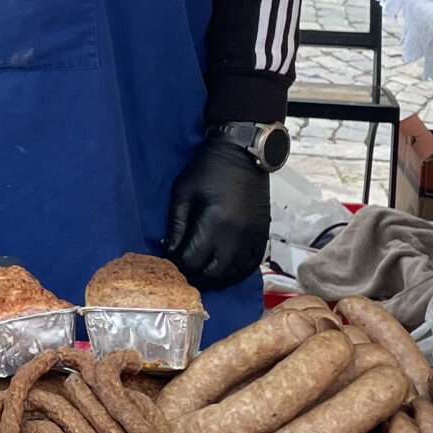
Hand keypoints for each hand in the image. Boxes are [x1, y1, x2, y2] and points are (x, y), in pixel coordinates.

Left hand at [164, 135, 271, 292]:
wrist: (242, 153)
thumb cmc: (208, 169)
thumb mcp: (183, 192)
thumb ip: (176, 225)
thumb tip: (169, 250)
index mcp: (215, 221)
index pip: (193, 259)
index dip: (178, 264)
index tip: (170, 261)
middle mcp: (237, 233)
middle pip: (215, 272)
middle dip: (196, 276)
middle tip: (184, 272)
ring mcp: (253, 235)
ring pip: (235, 272)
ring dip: (217, 278)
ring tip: (203, 275)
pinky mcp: (263, 233)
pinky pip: (253, 263)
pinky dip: (238, 272)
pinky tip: (226, 272)